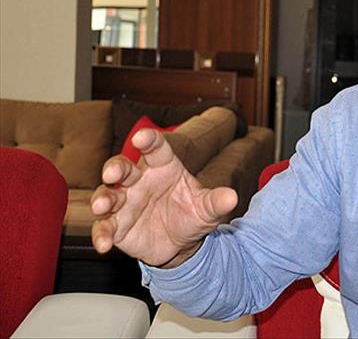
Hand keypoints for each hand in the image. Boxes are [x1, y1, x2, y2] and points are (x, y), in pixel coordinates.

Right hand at [91, 129, 237, 266]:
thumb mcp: (207, 210)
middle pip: (123, 167)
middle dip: (116, 167)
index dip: (148, 140)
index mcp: (164, 167)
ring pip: (108, 194)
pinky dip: (101, 234)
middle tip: (113, 173)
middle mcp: (140, 181)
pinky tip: (103, 244)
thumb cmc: (192, 215)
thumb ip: (216, 202)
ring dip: (102, 199)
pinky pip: (104, 227)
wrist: (181, 244)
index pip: (155, 149)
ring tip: (102, 206)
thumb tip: (232, 197)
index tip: (142, 137)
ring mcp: (125, 203)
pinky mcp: (116, 226)